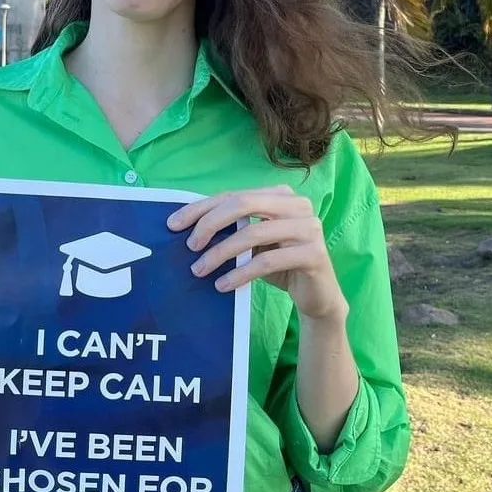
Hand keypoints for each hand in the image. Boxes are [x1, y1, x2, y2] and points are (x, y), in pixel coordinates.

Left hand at [167, 185, 347, 321]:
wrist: (318, 296)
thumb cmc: (279, 265)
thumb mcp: (254, 243)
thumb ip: (232, 228)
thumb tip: (187, 227)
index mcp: (281, 195)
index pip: (233, 195)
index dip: (201, 208)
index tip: (173, 224)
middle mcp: (298, 205)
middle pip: (243, 204)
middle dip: (210, 224)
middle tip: (189, 247)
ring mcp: (309, 228)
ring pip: (253, 233)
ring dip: (220, 253)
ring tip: (199, 270)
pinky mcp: (314, 254)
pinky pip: (266, 261)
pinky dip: (240, 273)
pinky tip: (223, 285)